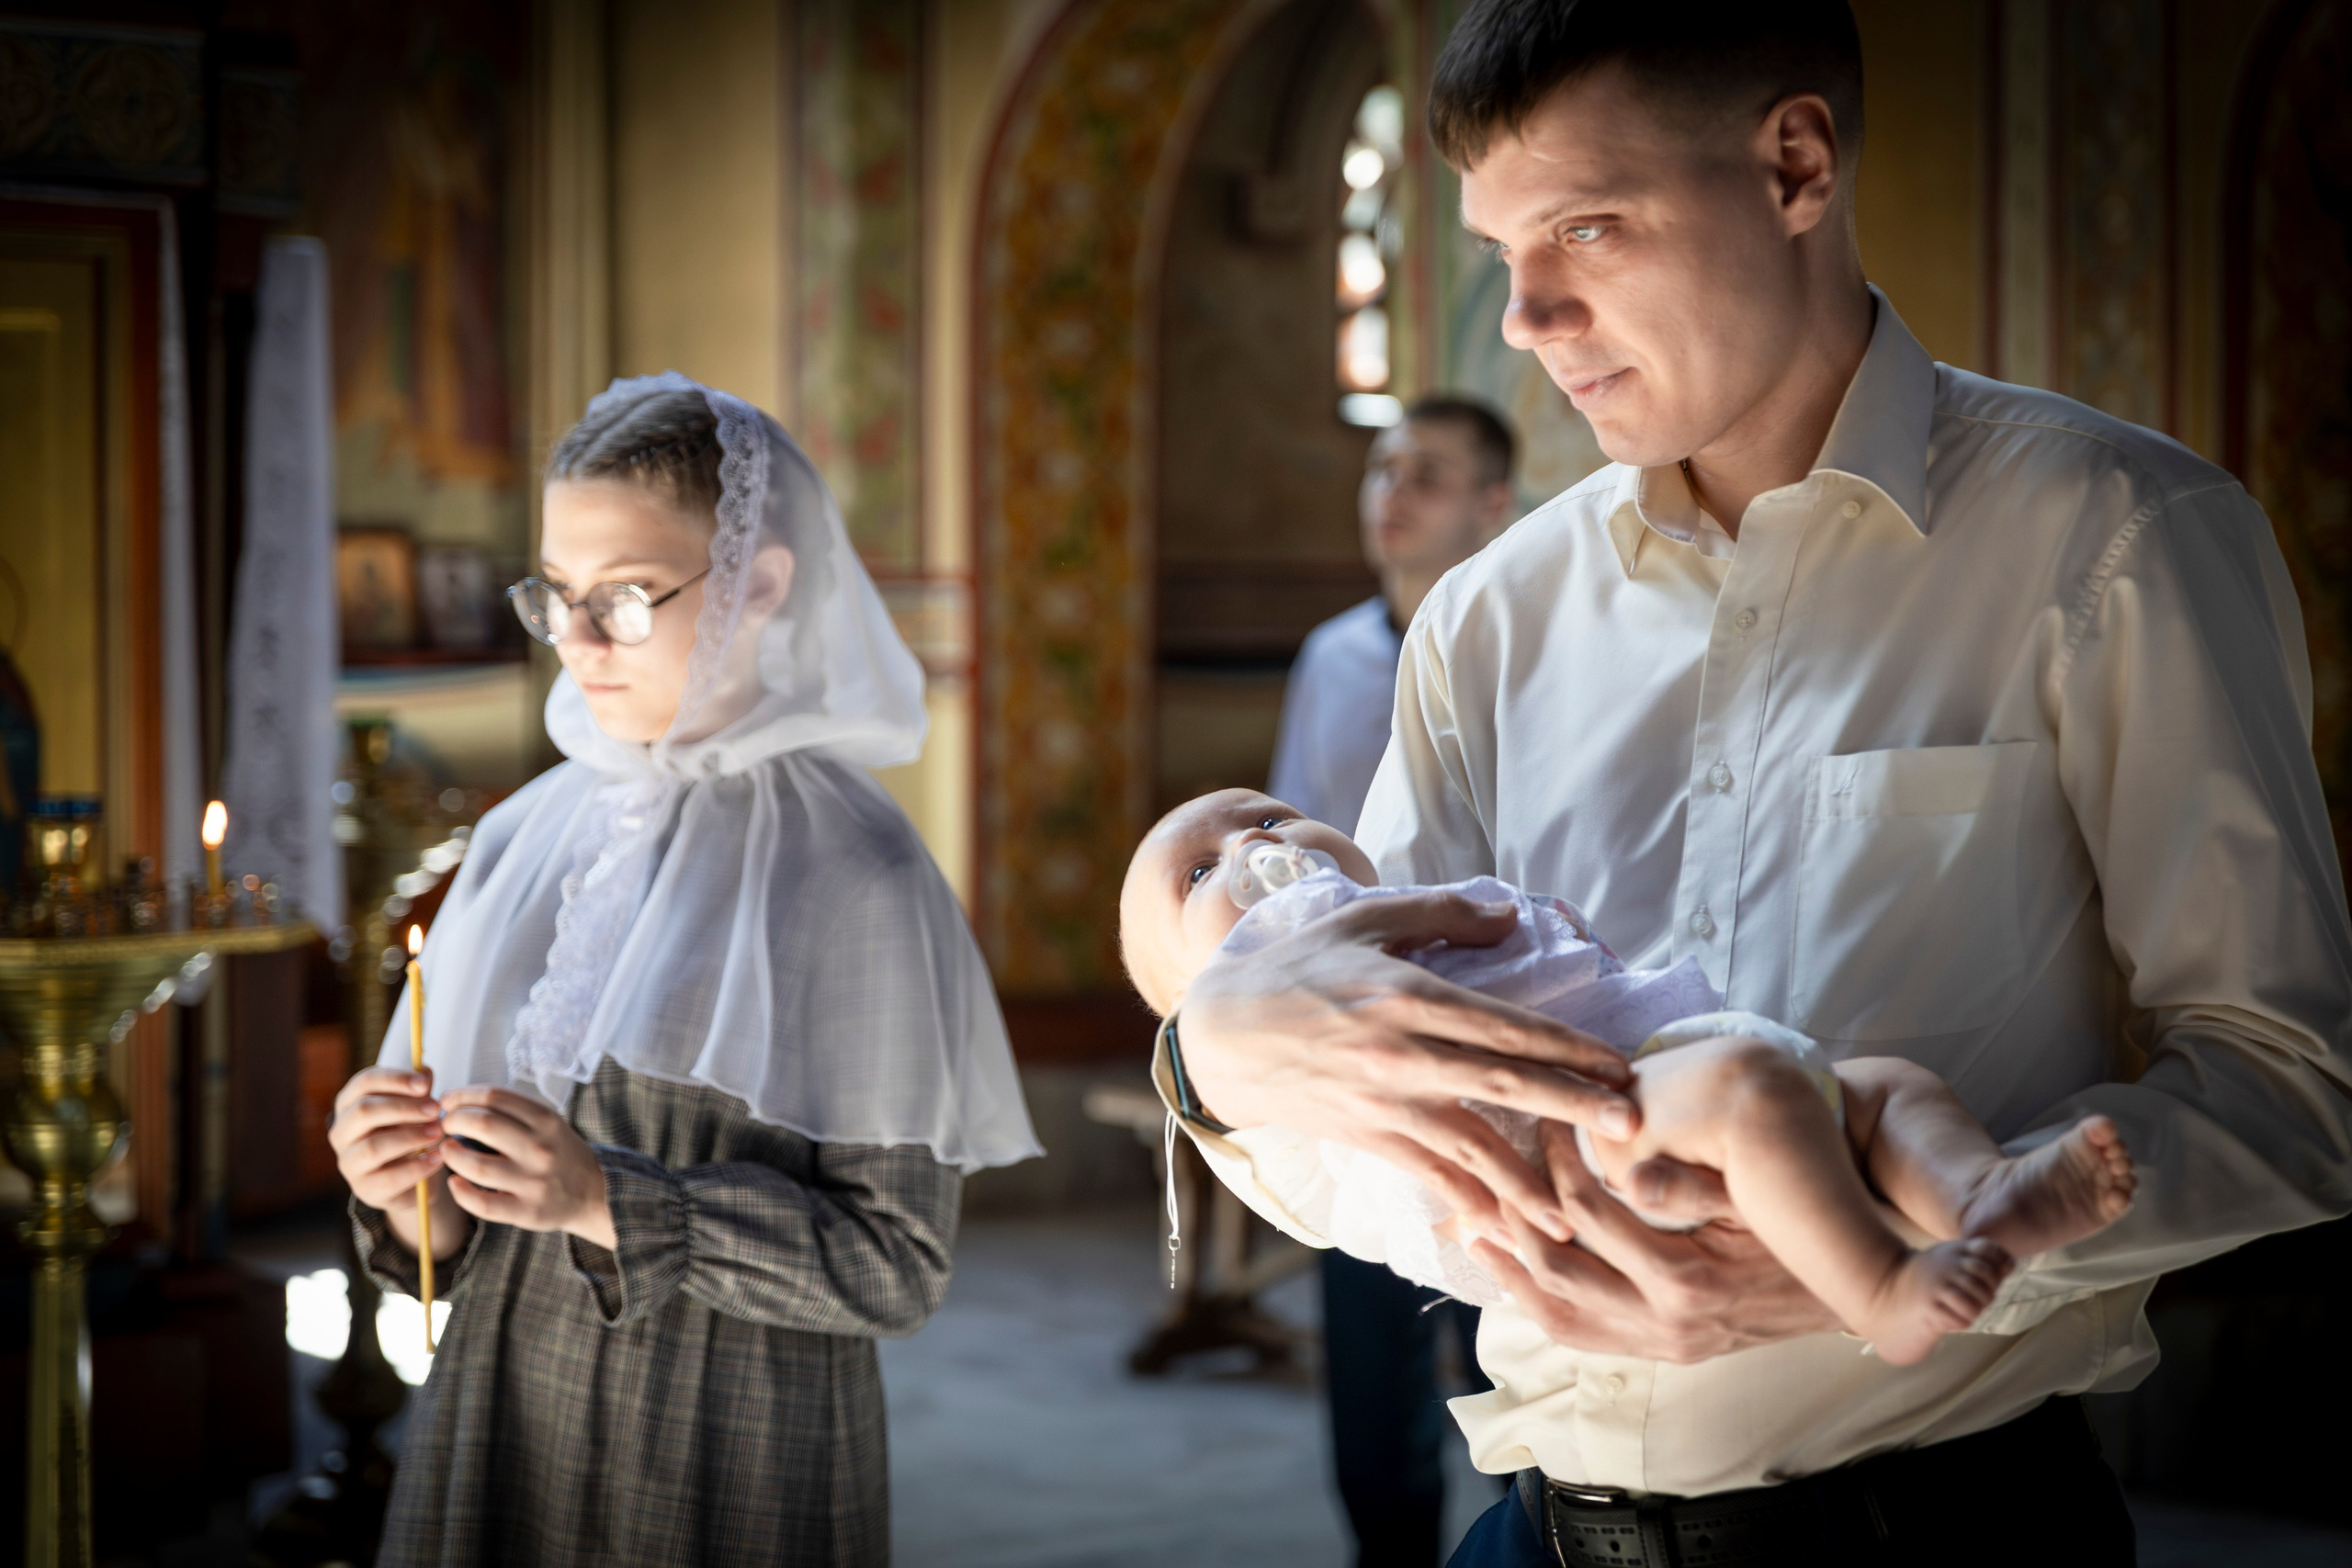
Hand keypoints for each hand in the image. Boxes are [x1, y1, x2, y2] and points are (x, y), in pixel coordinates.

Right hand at [329, 1066, 471, 1259]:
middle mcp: (342, 1132)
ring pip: (373, 1146)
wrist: (413, 1179)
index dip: (395, 1079)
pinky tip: (438, 1158)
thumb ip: (419, 1090)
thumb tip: (425, 1070)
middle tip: (435, 1110)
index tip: (425, 1084)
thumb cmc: (410, 1133)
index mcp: (350, 1104)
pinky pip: (388, 1178)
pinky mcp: (364, 1189)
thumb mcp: (416, 1108)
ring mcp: (349, 1163)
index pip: (364, 1082)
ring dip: (410, 1137)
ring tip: (438, 1133)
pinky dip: (417, 1167)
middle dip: (403, 1108)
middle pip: (364, 1111)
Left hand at [437, 1086, 615, 1249]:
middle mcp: (540, 1149)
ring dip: (451, 1155)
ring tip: (447, 1151)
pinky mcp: (526, 1211)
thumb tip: (461, 1103)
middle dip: (453, 1121)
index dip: (463, 1095)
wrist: (591, 1193)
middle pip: (483, 1125)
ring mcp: (533, 1182)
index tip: (448, 1100)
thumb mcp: (548, 1123)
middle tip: (445, 1125)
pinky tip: (455, 1182)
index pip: (495, 1097)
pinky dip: (460, 1192)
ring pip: (476, 1166)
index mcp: (546, 1120)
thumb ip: (512, 1112)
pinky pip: (482, 1203)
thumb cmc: (559, 1152)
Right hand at [1179, 890, 1637, 1238]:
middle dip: (1574, 1108)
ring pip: (1473, 1145)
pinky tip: (1511, 1229)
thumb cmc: (1297, 967)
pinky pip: (1431, 1176)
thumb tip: (1513, 917)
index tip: (1619, 1064)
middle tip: (1632, 1126)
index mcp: (1407, 994)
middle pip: (1505, 1084)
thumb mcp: (1363, 918)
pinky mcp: (1368, 1138)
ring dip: (1531, 1179)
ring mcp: (1384, 1103)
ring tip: (1583, 1204)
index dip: (1567, 1046)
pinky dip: (1473, 1204)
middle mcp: (1401, 1053)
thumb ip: (1440, 912)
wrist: (1223, 1034)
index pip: (1504, 1025)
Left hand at [1470, 1123, 1840, 1360]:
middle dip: (1517, 1209)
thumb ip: (1692, 1186)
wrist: (1854, 1290)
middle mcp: (1665, 1324)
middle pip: (1556, 1265)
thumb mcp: (1757, 1199)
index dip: (1554, 1162)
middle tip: (1497, 1161)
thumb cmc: (1801, 1227)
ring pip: (1555, 1311)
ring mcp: (1659, 1344)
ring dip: (1510, 1265)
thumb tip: (1626, 1167)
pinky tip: (1510, 1267)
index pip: (1588, 1215)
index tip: (1545, 1120)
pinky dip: (1535, 1301)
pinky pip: (1578, 1335)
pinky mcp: (1659, 1352)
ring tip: (1475, 1217)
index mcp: (1686, 1280)